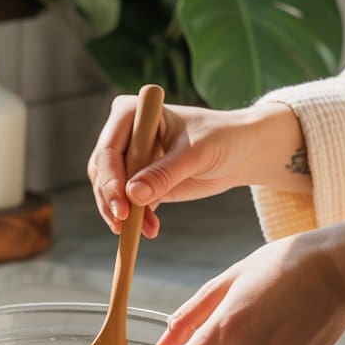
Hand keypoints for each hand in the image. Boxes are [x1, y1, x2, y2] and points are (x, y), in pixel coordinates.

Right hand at [87, 97, 308, 238]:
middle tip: (123, 224)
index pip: (108, 149)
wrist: (241, 151)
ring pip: (111, 191)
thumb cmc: (221, 138)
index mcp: (131, 113)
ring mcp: (131, 158)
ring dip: (122, 214)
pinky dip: (136, 219)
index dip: (110, 179)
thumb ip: (164, 173)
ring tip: (141, 231)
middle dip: (111, 200)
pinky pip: (129, 203)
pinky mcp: (141, 180)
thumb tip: (133, 195)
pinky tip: (150, 229)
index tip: (122, 205)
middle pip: (103, 172)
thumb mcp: (195, 154)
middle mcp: (125, 133)